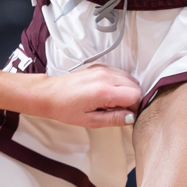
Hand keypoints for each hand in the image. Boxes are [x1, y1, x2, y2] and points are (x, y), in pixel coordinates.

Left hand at [20, 63, 144, 127]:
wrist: (51, 94)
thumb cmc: (66, 109)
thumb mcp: (90, 121)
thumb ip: (114, 119)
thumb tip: (131, 117)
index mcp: (103, 91)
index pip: (135, 95)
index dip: (134, 107)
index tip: (126, 114)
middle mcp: (105, 76)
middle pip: (135, 85)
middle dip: (132, 99)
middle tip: (118, 109)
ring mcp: (102, 68)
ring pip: (129, 78)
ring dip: (126, 90)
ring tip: (111, 101)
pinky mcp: (100, 65)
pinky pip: (119, 73)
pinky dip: (119, 83)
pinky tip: (107, 92)